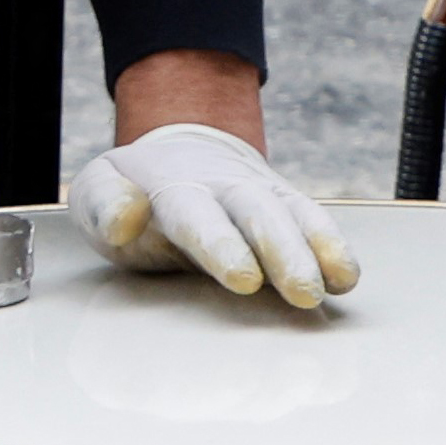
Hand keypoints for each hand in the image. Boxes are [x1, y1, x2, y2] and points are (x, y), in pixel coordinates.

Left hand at [72, 122, 360, 317]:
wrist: (177, 152)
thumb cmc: (130, 192)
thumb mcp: (98, 190)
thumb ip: (103, 205)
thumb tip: (126, 219)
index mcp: (171, 187)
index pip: (198, 216)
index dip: (223, 246)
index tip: (244, 279)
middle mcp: (224, 186)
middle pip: (257, 215)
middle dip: (282, 253)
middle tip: (301, 293)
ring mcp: (259, 193)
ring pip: (291, 217)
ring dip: (314, 252)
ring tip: (332, 286)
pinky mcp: (285, 204)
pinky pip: (312, 220)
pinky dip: (332, 246)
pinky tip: (347, 278)